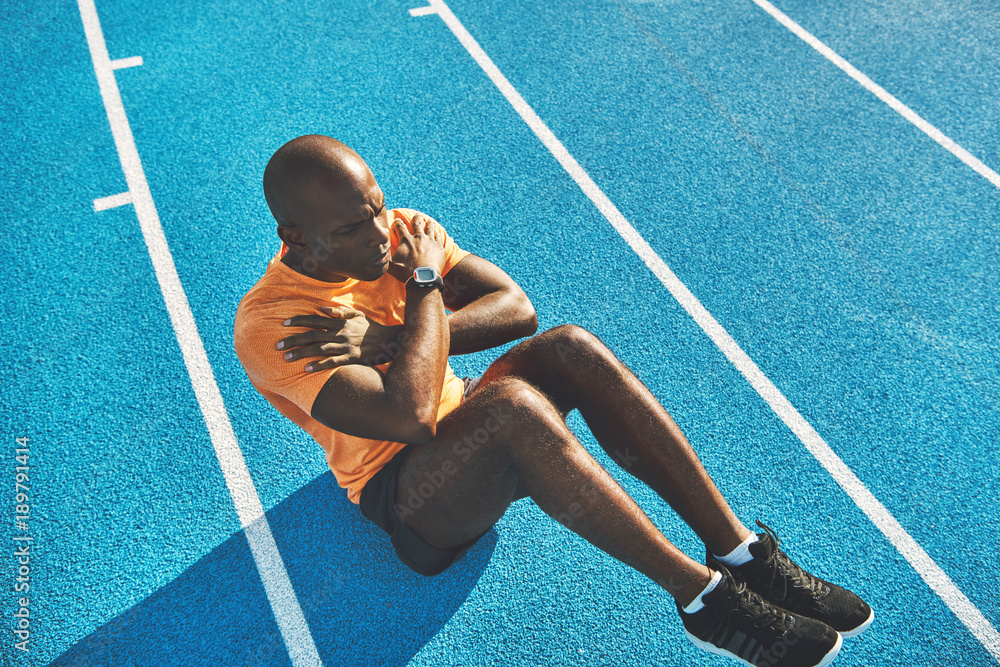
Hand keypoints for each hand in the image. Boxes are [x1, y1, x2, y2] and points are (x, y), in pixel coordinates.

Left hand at [276, 307, 403, 370]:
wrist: (389, 340)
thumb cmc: (370, 328)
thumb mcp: (356, 314)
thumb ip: (339, 311)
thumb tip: (322, 309)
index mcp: (339, 322)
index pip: (314, 320)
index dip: (298, 321)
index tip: (283, 323)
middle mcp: (339, 333)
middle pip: (311, 335)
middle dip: (293, 340)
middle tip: (277, 345)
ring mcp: (345, 346)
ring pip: (318, 349)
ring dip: (301, 353)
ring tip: (286, 357)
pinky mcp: (351, 358)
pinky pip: (332, 362)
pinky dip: (318, 365)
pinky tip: (306, 369)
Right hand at [387, 214, 446, 282]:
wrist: (423, 277)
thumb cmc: (405, 271)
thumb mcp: (391, 265)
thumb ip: (385, 259)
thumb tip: (377, 256)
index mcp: (406, 240)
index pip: (400, 227)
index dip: (398, 222)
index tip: (397, 220)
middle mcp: (418, 237)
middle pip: (417, 223)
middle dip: (417, 218)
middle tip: (417, 214)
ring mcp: (430, 241)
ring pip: (430, 229)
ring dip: (429, 224)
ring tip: (430, 221)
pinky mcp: (439, 248)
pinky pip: (439, 238)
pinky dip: (438, 235)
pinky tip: (438, 233)